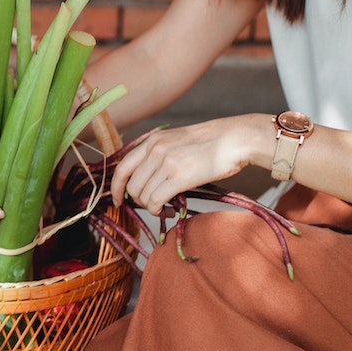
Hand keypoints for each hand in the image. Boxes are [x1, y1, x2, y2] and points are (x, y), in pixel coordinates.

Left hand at [110, 114, 265, 213]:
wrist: (236, 139)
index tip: (118, 200)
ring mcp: (166, 162)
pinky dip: (157, 210)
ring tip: (165, 207)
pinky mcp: (180, 176)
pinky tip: (167, 210)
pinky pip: (156, 200)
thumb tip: (145, 182)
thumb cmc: (211, 143)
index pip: (122, 167)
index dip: (116, 187)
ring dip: (150, 207)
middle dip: (138, 201)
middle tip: (153, 205)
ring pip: (143, 195)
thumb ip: (158, 156)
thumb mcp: (176, 141)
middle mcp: (155, 150)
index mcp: (152, 141)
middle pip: (131, 185)